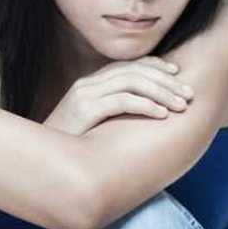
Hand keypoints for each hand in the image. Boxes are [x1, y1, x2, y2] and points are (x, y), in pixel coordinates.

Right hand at [43, 56, 194, 135]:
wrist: (39, 163)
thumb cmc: (69, 150)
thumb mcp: (92, 128)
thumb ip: (111, 116)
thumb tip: (143, 119)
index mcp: (89, 84)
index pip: (128, 65)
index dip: (156, 67)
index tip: (178, 76)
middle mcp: (87, 84)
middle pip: (135, 70)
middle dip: (166, 81)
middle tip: (189, 95)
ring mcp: (84, 95)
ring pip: (132, 81)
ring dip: (162, 92)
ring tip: (181, 106)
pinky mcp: (84, 110)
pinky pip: (122, 100)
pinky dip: (146, 105)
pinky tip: (162, 115)